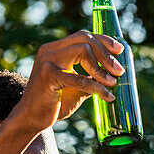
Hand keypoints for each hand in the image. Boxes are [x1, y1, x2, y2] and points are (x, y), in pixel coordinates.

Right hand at [9, 31, 124, 133]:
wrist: (33, 118)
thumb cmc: (56, 102)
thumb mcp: (77, 86)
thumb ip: (91, 76)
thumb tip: (115, 74)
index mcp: (56, 48)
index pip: (83, 35)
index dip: (104, 40)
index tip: (120, 50)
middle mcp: (50, 50)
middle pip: (85, 39)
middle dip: (106, 54)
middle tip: (119, 71)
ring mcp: (48, 61)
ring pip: (83, 51)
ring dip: (102, 69)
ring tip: (112, 83)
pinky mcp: (49, 76)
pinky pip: (80, 78)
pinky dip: (97, 87)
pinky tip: (107, 96)